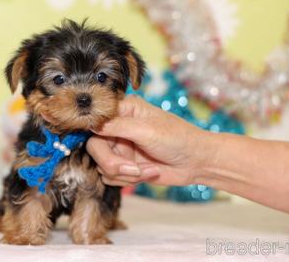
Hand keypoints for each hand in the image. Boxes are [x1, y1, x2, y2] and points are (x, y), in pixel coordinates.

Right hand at [87, 95, 210, 186]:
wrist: (197, 163)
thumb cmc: (177, 139)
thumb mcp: (147, 130)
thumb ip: (118, 126)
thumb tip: (91, 124)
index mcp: (123, 110)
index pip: (95, 119)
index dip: (94, 132)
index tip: (104, 143)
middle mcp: (117, 128)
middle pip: (94, 147)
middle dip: (113, 163)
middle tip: (134, 170)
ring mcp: (120, 147)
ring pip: (102, 166)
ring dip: (125, 174)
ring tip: (147, 170)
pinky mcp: (124, 165)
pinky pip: (111, 177)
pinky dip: (129, 180)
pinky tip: (148, 173)